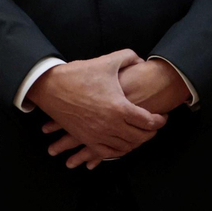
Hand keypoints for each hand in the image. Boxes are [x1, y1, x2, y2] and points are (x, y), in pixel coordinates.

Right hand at [53, 59, 192, 169]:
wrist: (49, 86)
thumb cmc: (79, 74)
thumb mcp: (107, 62)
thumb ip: (129, 58)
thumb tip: (142, 61)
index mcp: (120, 107)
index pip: (149, 122)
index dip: (160, 121)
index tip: (162, 117)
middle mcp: (111, 125)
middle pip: (140, 137)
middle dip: (151, 133)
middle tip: (153, 127)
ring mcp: (97, 134)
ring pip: (125, 147)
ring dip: (135, 142)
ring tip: (138, 134)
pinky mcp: (86, 138)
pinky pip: (107, 153)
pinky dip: (117, 151)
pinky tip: (121, 144)